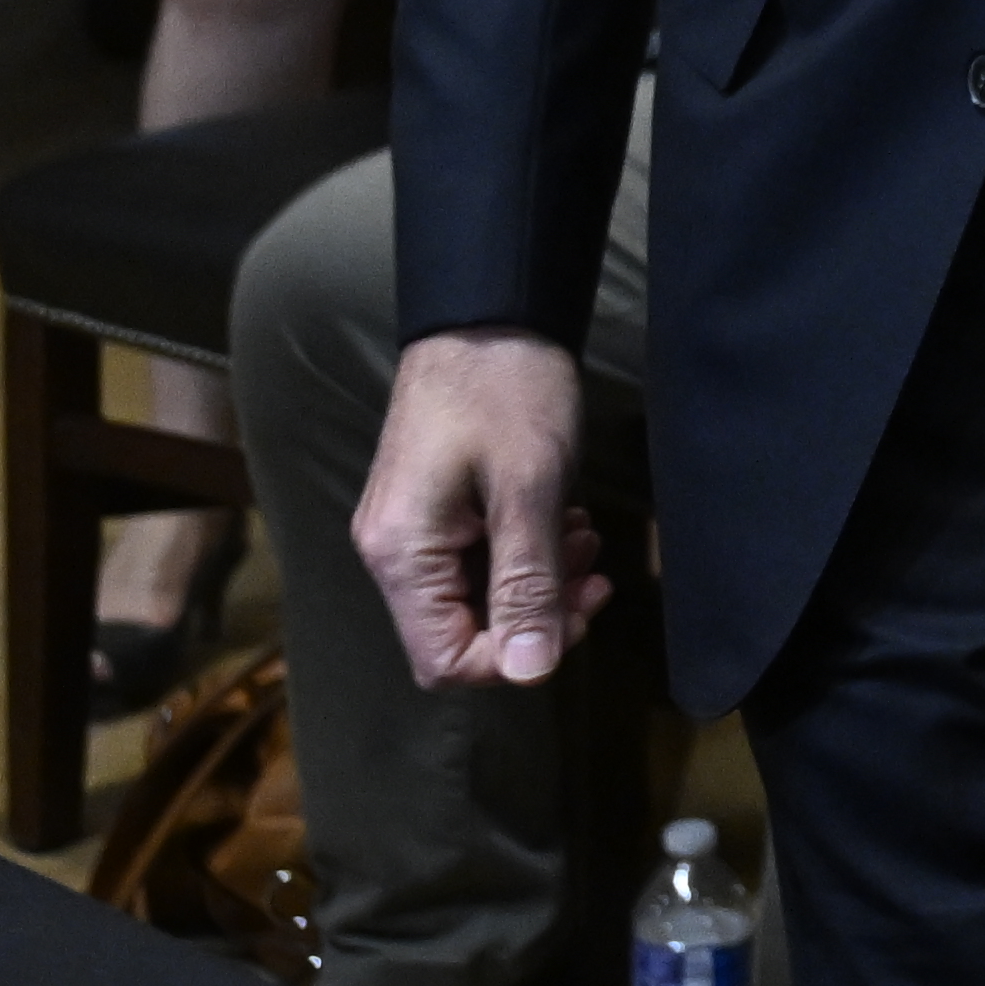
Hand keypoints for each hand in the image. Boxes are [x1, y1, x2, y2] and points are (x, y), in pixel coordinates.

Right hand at [358, 331, 608, 687]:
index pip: (444, 660)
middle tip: (593, 570)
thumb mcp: (529, 488)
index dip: (514, 658)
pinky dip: (522, 552)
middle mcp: (391, 552)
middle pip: (460, 634)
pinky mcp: (431, 509)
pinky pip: (475, 561)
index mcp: (402, 553)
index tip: (574, 613)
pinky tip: (561, 519)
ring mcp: (409, 530)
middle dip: (535, 616)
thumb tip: (531, 672)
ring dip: (537, 581)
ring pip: (474, 598)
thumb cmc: (505, 390)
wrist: (486, 313)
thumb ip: (527, 583)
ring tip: (582, 536)